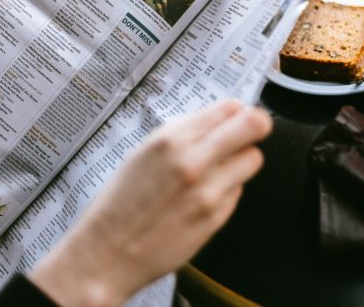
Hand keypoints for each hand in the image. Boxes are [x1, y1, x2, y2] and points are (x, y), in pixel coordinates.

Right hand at [31, 101, 271, 306]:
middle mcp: (193, 162)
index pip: (228, 109)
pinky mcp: (216, 218)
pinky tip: (202, 197)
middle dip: (256, 126)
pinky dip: (227, 189)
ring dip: (241, 160)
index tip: (235, 117)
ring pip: (252, 160)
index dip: (236, 112)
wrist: (107, 253)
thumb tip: (222, 120)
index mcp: (170, 139)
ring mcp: (209, 192)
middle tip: (250, 132)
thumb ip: (183, 135)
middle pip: (253, 127)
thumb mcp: (143, 153)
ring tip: (220, 169)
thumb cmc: (120, 203)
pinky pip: (237, 191)